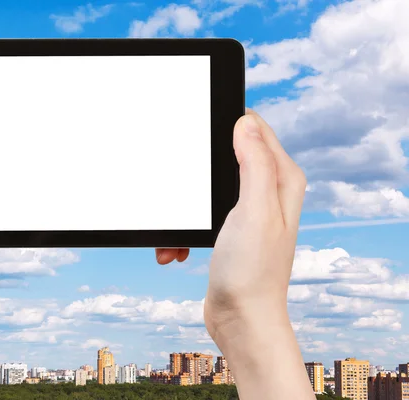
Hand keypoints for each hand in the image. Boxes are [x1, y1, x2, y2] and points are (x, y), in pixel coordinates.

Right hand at [156, 110, 313, 398]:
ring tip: (178, 233)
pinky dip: (185, 231)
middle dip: (197, 174)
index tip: (198, 133)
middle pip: (225, 158)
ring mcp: (248, 212)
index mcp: (281, 180)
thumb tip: (245, 122)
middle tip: (183, 189)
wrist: (241, 319)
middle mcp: (268, 192)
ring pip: (205, 190)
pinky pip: (199, 216)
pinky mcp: (229, 231)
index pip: (255, 129)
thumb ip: (254, 163)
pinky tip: (176, 249)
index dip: (227, 125)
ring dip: (186, 209)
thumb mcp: (254, 210)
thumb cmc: (252, 272)